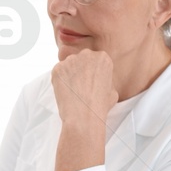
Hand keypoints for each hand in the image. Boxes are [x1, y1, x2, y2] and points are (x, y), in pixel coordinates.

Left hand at [49, 49, 115, 170]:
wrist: (83, 115)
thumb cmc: (100, 106)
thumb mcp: (113, 90)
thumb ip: (105, 80)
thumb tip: (99, 81)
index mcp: (103, 58)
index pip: (94, 60)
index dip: (91, 72)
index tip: (90, 81)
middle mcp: (87, 55)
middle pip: (81, 59)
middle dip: (80, 70)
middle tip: (80, 86)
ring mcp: (71, 60)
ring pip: (68, 65)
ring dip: (69, 75)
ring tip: (73, 91)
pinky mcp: (57, 68)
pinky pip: (58, 72)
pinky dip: (59, 81)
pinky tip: (65, 91)